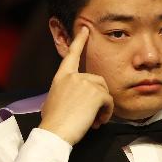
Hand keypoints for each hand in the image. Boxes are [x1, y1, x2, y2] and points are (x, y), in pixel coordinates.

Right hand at [39, 26, 113, 144]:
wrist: (54, 133)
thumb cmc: (52, 123)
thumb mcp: (52, 103)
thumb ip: (65, 94)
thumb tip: (72, 101)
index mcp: (61, 78)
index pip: (72, 55)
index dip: (79, 41)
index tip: (85, 29)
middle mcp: (73, 76)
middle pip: (97, 80)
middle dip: (98, 98)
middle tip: (91, 117)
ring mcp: (84, 83)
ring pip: (104, 91)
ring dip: (103, 107)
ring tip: (93, 121)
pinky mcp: (96, 93)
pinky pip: (109, 100)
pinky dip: (107, 112)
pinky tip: (97, 122)